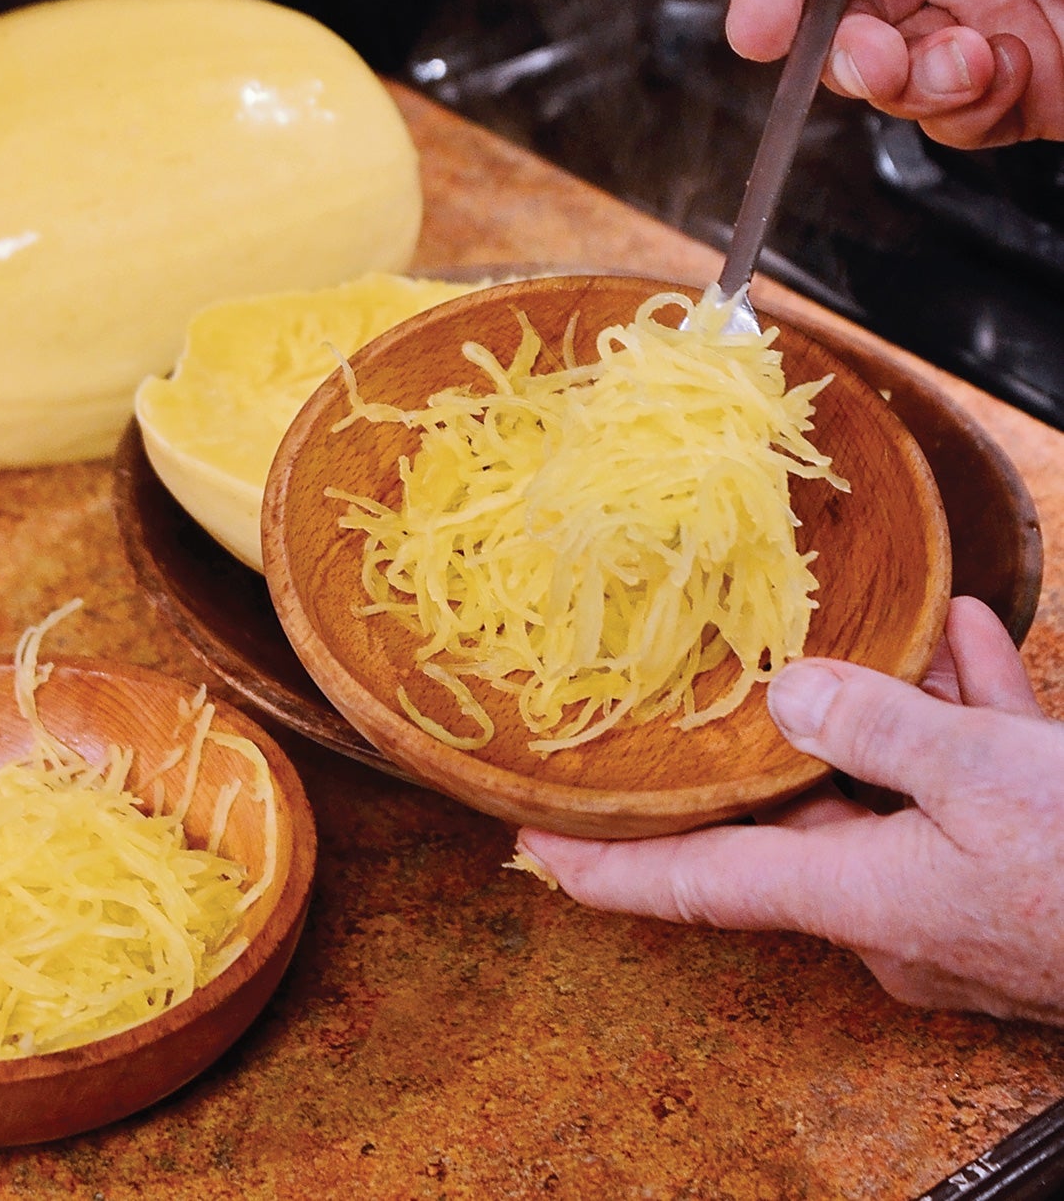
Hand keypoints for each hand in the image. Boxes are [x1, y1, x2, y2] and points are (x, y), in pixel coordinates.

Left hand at [516, 598, 1063, 1023]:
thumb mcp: (994, 783)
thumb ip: (882, 729)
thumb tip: (789, 695)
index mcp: (860, 897)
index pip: (694, 888)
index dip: (603, 870)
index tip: (529, 848)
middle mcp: (892, 909)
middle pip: (787, 822)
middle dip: (751, 753)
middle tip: (693, 696)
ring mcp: (955, 895)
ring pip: (881, 788)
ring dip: (870, 713)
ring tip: (859, 634)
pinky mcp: (1016, 871)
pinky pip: (960, 784)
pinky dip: (954, 717)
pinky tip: (967, 642)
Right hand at [724, 0, 1063, 148]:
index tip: (757, 24)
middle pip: (851, 11)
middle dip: (848, 45)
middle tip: (869, 58)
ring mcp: (980, 25)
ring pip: (890, 73)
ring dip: (911, 82)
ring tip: (962, 65)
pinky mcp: (1006, 90)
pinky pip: (946, 117)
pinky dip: (964, 109)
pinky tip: (1004, 78)